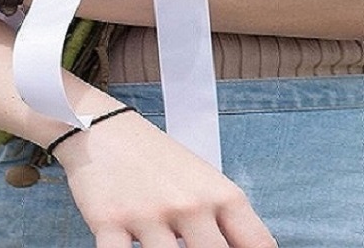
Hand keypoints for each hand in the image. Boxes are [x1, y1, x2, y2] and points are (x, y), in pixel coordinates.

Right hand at [55, 112, 276, 247]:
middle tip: (188, 247)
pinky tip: (128, 247)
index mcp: (220, 195)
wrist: (104, 127)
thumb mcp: (203, 182)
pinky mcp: (109, 221)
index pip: (259, 244)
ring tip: (158, 244)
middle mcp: (189, 204)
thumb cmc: (157, 161)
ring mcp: (149, 214)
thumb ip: (224, 222)